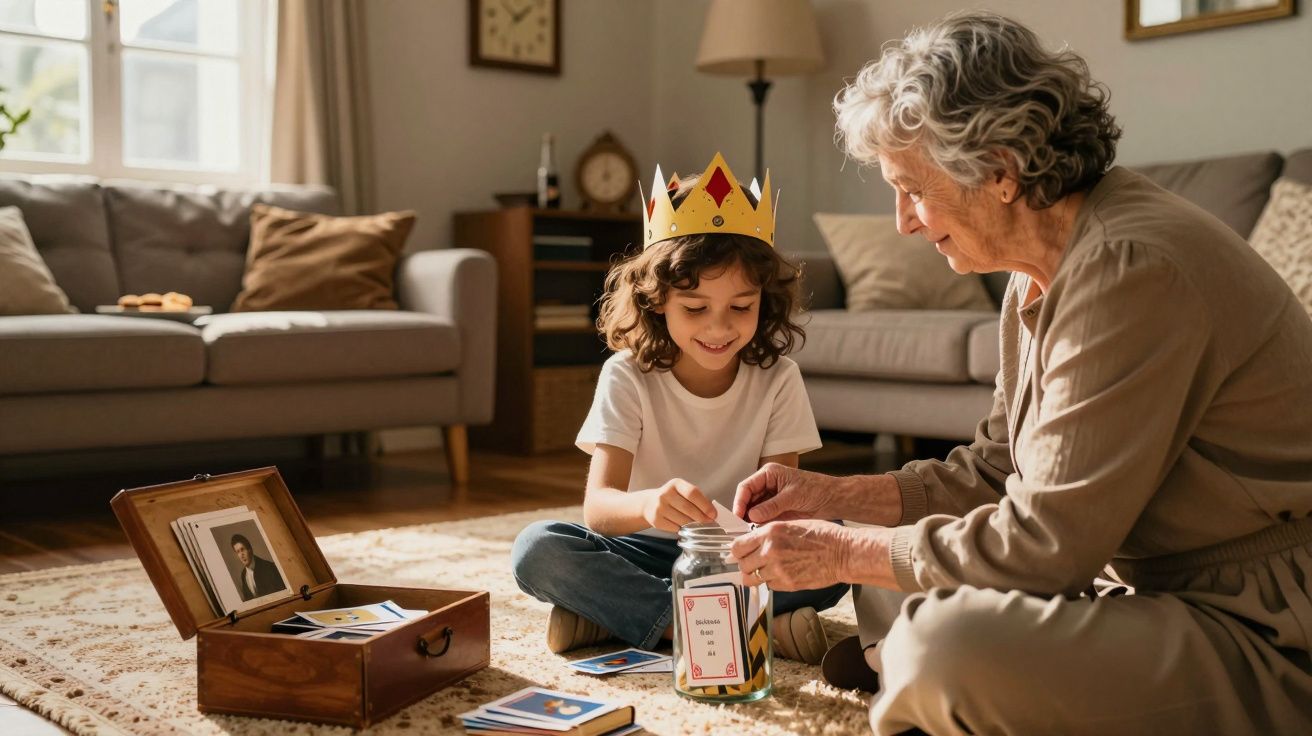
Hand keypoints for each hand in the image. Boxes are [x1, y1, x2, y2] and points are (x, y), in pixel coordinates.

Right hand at [640, 478, 715, 532]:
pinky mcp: (656, 520)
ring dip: (693, 525)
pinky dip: (682, 529)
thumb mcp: (683, 492)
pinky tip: (683, 526)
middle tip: (709, 522)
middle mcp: (665, 494)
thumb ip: (697, 500)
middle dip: (701, 518)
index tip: (713, 514)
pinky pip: (675, 528)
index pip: (692, 493)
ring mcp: (659, 507)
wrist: (649, 504)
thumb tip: (712, 515)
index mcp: (675, 484)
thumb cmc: (673, 498)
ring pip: (682, 520)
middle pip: (688, 508)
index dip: (705, 505)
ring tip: (696, 525)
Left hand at [730, 520, 849, 591]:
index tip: (740, 552)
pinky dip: (771, 581)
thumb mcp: (791, 524)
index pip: (738, 546)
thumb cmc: (822, 535)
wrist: (842, 553)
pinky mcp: (787, 584)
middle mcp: (770, 551)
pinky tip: (782, 573)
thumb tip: (752, 541)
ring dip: (756, 575)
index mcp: (770, 533)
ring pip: (752, 578)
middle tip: (753, 562)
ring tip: (767, 569)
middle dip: (745, 564)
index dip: (737, 551)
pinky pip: (768, 585)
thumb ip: (769, 533)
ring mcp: (778, 570)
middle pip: (742, 564)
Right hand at [733, 463, 839, 523]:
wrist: (834, 499)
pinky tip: (758, 533)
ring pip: (753, 511)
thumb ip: (772, 506)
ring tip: (748, 532)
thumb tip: (752, 515)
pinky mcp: (777, 510)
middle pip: (747, 500)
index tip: (738, 515)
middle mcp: (767, 485)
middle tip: (740, 528)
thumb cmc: (817, 489)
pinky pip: (763, 518)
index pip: (746, 487)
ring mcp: (771, 499)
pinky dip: (760, 526)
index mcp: (769, 474)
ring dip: (750, 521)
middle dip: (743, 513)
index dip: (739, 501)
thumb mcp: (793, 496)